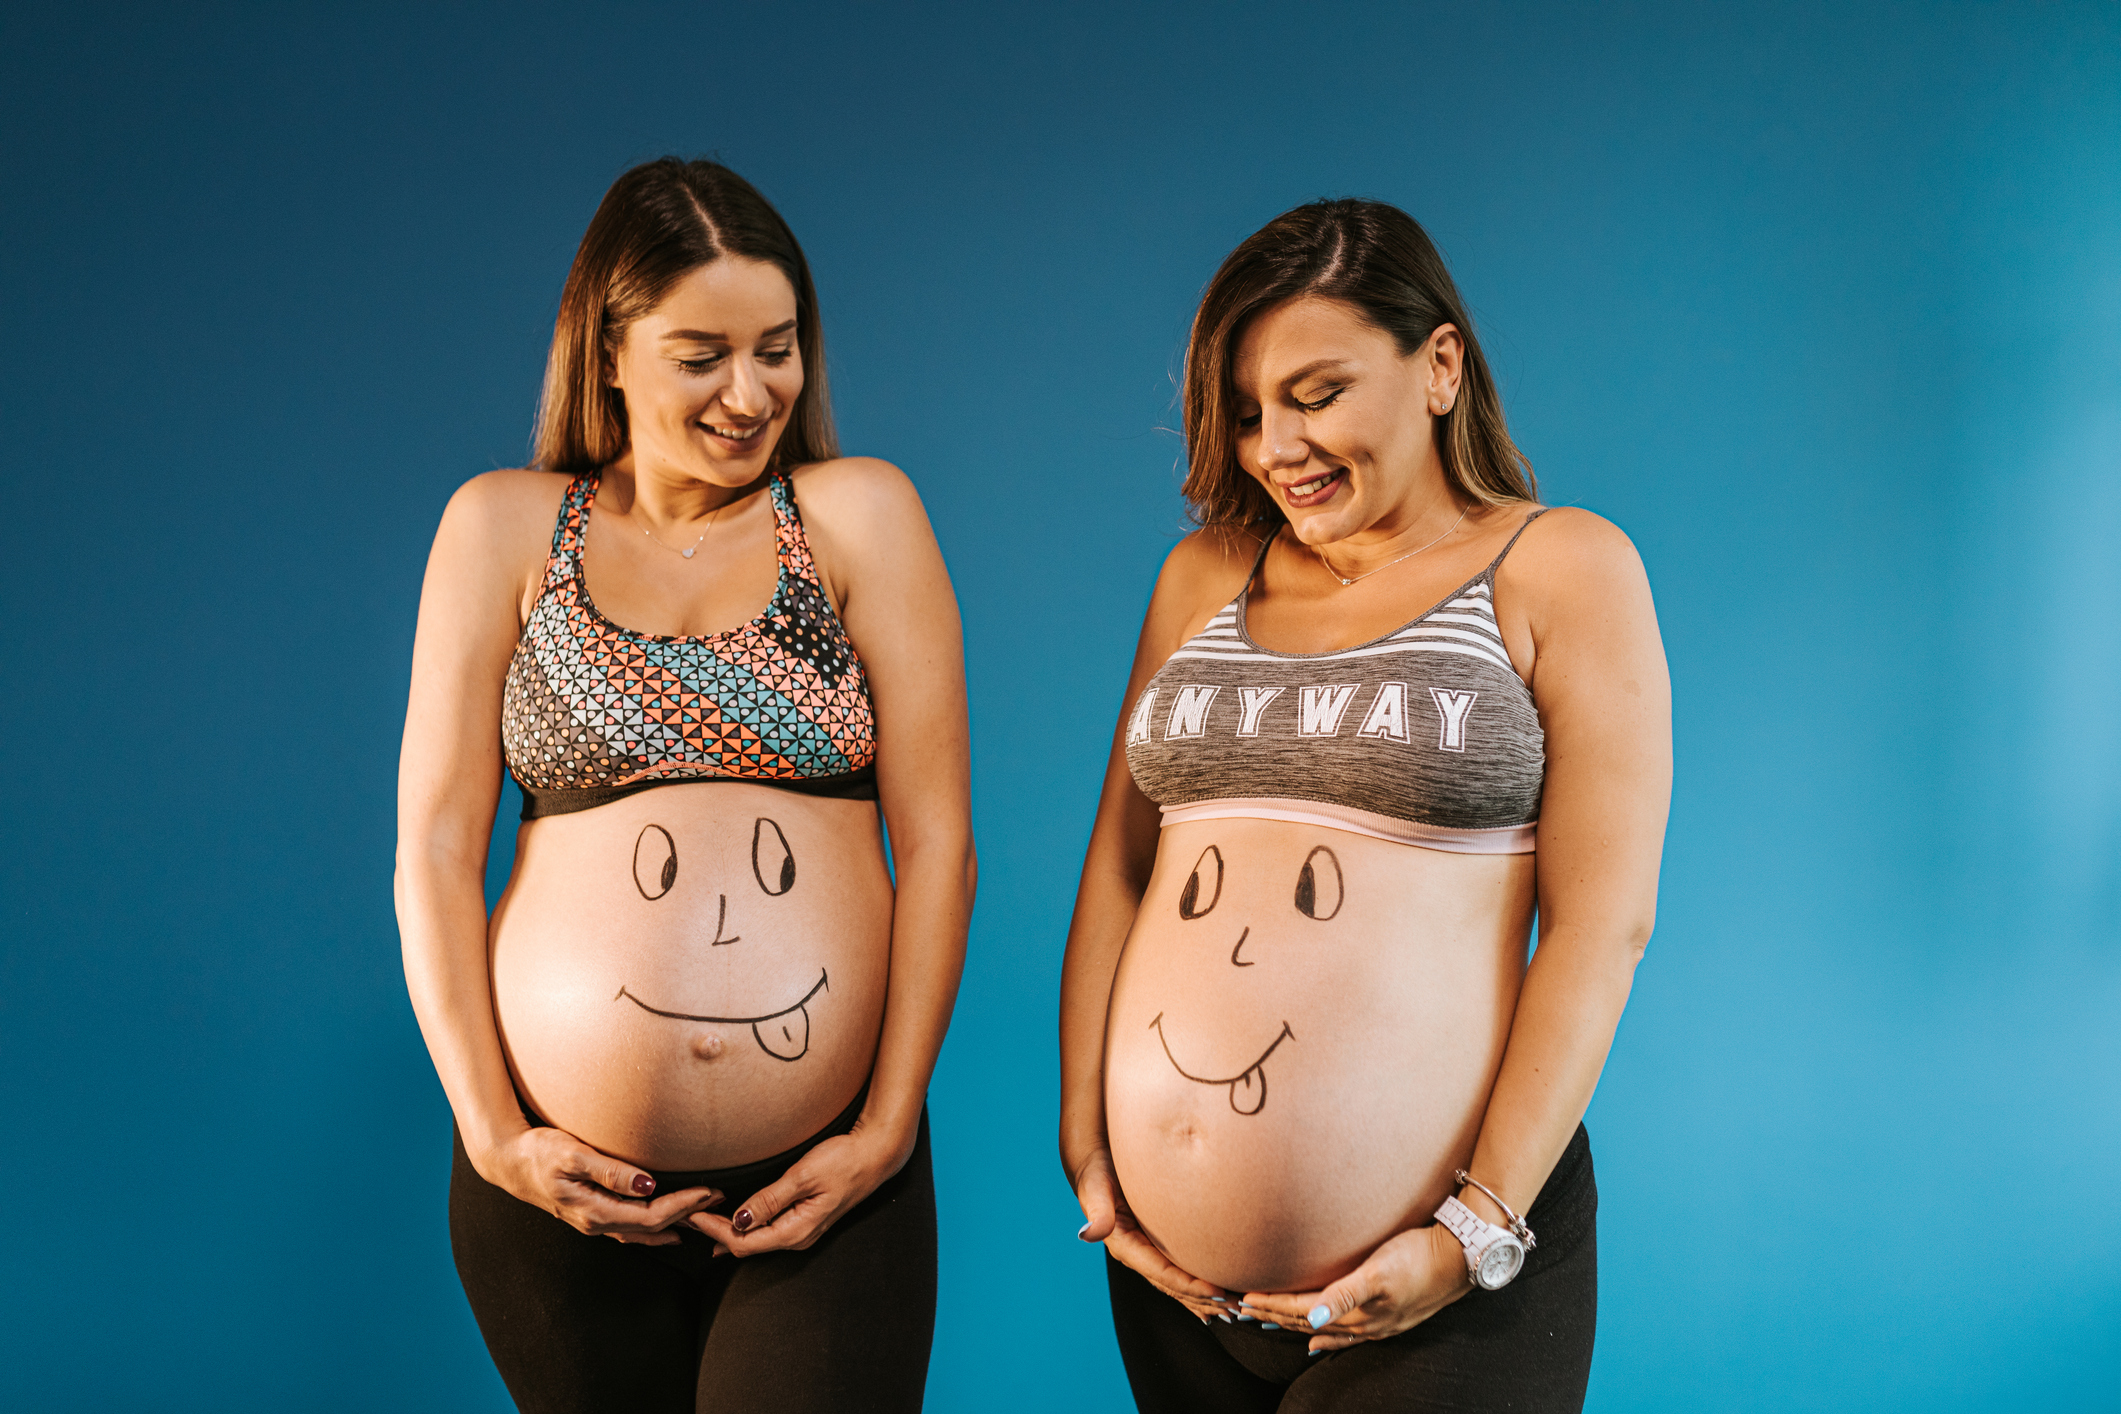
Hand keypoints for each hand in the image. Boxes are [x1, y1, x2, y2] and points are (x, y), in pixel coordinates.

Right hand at [480, 1125, 720, 1245]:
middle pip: (652, 1227)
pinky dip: (654, 1228)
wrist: (507, 1161)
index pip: (651, 1216)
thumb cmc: (538, 1152)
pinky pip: (630, 1229)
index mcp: (595, 1211)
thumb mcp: (573, 1155)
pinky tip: (667, 1227)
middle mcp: (596, 1223)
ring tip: (704, 1214)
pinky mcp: (591, 1214)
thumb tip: (648, 1184)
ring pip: (643, 1232)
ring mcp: (593, 1222)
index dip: (683, 1205)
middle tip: (719, 1197)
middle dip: (687, 1213)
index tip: (709, 1191)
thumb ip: (610, 1171)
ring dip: (675, 1223)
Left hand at [688, 1120, 911, 1256]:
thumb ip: (770, 1199)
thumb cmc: (844, 1161)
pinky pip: (766, 1231)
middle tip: (686, 1215)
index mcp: (796, 1231)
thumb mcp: (804, 1176)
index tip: (691, 1215)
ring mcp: (801, 1230)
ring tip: (701, 1216)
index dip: (714, 1231)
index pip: (744, 1241)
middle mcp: (797, 1238)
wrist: (876, 1155)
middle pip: (746, 1246)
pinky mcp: (803, 1220)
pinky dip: (744, 1225)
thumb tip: (739, 1220)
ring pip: (755, 1240)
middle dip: (715, 1233)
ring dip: (727, 1230)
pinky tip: (731, 1219)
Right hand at [1072, 1146, 1231, 1324]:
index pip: (1162, 1273)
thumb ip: (1097, 1210)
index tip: (1218, 1293)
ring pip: (1179, 1283)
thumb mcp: (1095, 1186)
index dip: (1190, 1286)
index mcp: (1124, 1246)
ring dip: (1205, 1298)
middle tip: (1237, 1308)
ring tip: (1234, 1309)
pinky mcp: (1156, 1244)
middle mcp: (1137, 1255)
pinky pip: (1180, 1270)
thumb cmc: (1097, 1170)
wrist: (1096, 1161)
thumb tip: (1088, 1233)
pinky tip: (1218, 1295)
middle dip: (1204, 1299)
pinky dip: (1199, 1285)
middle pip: (1174, 1285)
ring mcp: (1147, 1252)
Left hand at [1239, 1224, 1470, 1352]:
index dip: (1272, 1306)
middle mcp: (1363, 1323)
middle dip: (1275, 1317)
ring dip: (1295, 1326)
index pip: (1302, 1311)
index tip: (1243, 1300)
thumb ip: (1345, 1295)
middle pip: (1308, 1322)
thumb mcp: (1379, 1272)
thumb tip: (1314, 1320)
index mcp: (1356, 1312)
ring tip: (1270, 1325)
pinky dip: (1326, 1338)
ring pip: (1324, 1329)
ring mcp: (1376, 1322)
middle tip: (1244, 1312)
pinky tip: (1318, 1341)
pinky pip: (1346, 1334)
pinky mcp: (1386, 1315)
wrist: (1460, 1259)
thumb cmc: (1419, 1258)